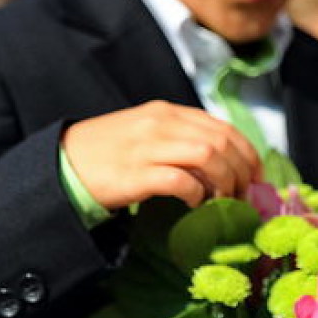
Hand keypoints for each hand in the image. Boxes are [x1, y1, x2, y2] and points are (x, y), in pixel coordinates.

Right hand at [62, 102, 262, 209]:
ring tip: (223, 202)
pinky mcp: (135, 173)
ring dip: (225, 182)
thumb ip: (181, 138)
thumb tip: (222, 163)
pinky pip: (180, 181)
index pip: (224, 127)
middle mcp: (162, 123)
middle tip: (245, 197)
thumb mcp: (147, 133)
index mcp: (168, 112)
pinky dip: (196, 193)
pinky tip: (195, 205)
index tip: (256, 177)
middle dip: (243, 171)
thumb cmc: (107, 153)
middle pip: (223, 142)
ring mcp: (148, 146)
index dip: (248, 154)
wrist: (60, 164)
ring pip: (209, 155)